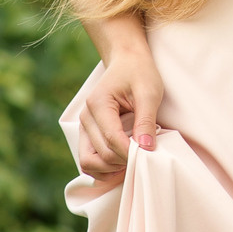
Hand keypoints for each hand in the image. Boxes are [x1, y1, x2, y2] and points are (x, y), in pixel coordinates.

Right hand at [73, 42, 165, 179]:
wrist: (126, 61)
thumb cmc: (139, 73)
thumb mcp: (149, 92)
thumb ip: (146, 121)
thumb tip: (145, 149)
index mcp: (98, 104)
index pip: (112, 139)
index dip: (131, 153)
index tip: (149, 154)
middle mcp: (85, 117)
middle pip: (100, 154)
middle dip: (123, 162)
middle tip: (144, 158)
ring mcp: (83, 127)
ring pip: (88, 163)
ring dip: (110, 170)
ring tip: (131, 163)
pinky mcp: (86, 134)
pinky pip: (88, 161)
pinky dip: (102, 169)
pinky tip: (121, 165)